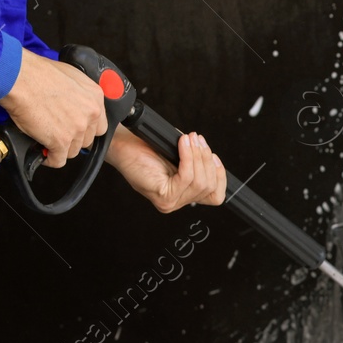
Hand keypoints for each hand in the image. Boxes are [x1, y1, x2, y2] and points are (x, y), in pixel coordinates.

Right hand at [0, 51, 106, 167]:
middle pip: (86, 140)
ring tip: (46, 140)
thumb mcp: (69, 76)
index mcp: (95, 97)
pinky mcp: (61, 141)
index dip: (85, 129)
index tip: (74, 129)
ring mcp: (77, 129)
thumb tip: (74, 105)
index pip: (99, 125)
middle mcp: (90, 114)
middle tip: (57, 133)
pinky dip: (49, 159)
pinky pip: (58, 160)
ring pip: (73, 151)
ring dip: (60, 148)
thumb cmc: (37, 73)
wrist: (20, 78)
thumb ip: (79, 93)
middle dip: (72, 139)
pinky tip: (42, 152)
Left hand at [107, 125, 226, 212]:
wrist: (122, 146)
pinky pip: (186, 177)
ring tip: (190, 139)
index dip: (219, 175)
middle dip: (207, 159)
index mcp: (182, 195)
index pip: (215, 196)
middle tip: (197, 140)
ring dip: (198, 156)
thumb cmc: (145, 149)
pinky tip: (183, 143)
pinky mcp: (163, 197)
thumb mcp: (179, 157)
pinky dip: (188, 157)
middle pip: (209, 187)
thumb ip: (196, 163)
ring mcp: (170, 203)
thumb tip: (210, 157)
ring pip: (200, 182)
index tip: (213, 155)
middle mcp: (176, 202)